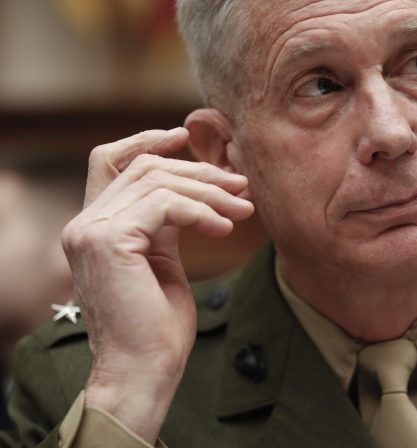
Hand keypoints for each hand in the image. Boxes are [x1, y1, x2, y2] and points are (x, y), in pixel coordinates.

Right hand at [61, 128, 253, 442]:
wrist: (144, 369)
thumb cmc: (157, 325)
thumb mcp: (161, 260)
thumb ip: (164, 222)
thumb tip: (197, 189)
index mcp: (94, 225)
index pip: (108, 160)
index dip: (146, 141)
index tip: (185, 135)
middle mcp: (84, 223)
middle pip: (146, 167)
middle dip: (200, 172)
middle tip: (242, 188)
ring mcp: (91, 231)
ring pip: (158, 180)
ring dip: (210, 192)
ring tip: (244, 211)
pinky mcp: (108, 242)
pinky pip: (165, 205)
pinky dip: (201, 211)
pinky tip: (225, 228)